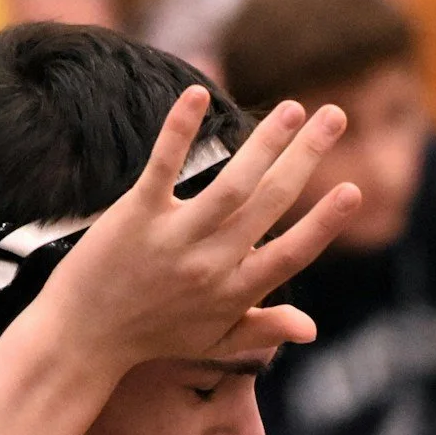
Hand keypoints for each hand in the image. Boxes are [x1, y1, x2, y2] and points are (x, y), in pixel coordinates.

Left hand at [13, 88, 362, 380]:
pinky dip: (180, 130)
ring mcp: (173, 239)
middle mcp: (210, 266)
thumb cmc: (152, 337)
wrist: (82, 340)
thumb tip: (313, 327)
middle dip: (307, 157)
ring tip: (292, 108)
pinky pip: (163, 168)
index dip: (324, 223)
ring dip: (265, 142)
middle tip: (335, 115)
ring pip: (231, 185)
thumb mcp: (213, 342)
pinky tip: (197, 93)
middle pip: (269, 204)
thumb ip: (264, 328)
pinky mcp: (135, 216)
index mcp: (235, 293)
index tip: (353, 190)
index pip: (292, 254)